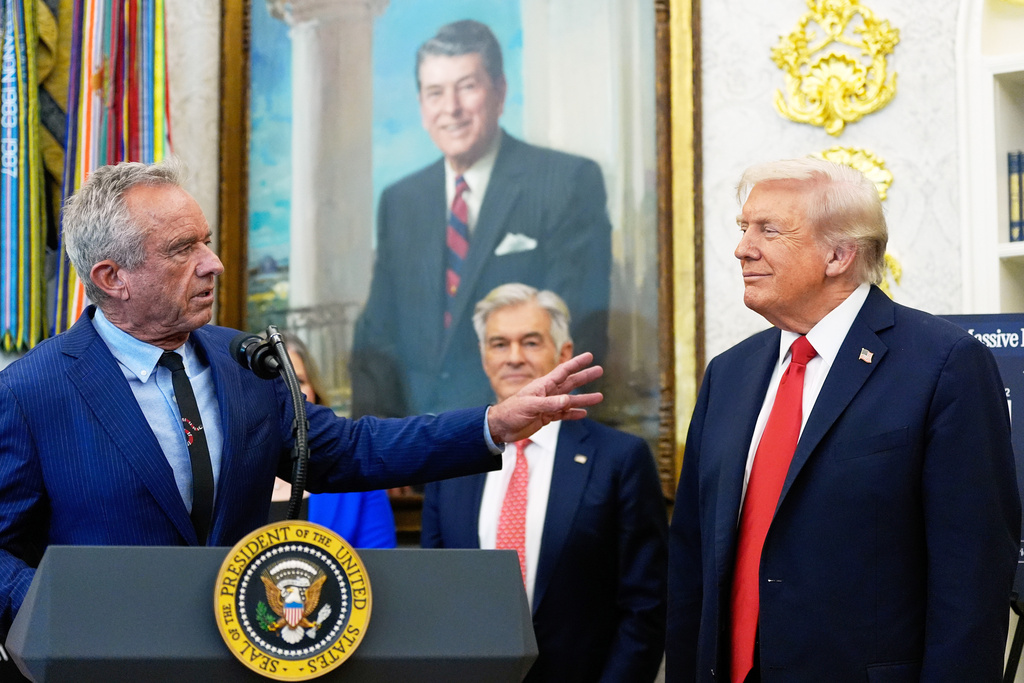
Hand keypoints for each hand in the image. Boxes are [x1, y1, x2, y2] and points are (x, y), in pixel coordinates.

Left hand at [486, 352, 602, 443]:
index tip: (589, 356)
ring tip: (599, 397)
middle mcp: (548, 393)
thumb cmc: (511, 412)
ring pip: (570, 400)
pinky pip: (564, 414)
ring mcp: (548, 405)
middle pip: (571, 383)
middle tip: (600, 370)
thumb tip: (567, 401)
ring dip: (584, 398)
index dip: (577, 363)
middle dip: (585, 377)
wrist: (501, 427)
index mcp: (543, 385)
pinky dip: (573, 414)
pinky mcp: (546, 417)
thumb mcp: (530, 406)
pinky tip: (583, 413)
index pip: (564, 371)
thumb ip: (550, 403)